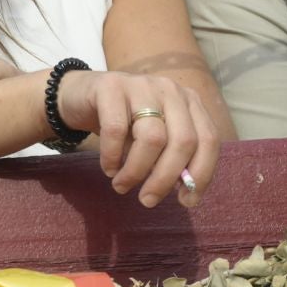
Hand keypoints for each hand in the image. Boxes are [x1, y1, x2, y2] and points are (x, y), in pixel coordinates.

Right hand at [53, 70, 217, 207]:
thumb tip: (186, 191)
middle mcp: (170, 90)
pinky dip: (112, 156)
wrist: (78, 95)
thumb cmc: (122, 123)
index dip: (202, 174)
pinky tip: (108, 168)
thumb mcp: (151, 140)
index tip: (186, 201)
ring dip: (136, 170)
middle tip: (148, 200)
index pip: (209, 140)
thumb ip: (170, 158)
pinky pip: (116, 129)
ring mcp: (141, 85)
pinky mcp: (110, 86)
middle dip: (166, 178)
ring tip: (121, 186)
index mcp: (189, 102)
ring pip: (152, 137)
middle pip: (183, 141)